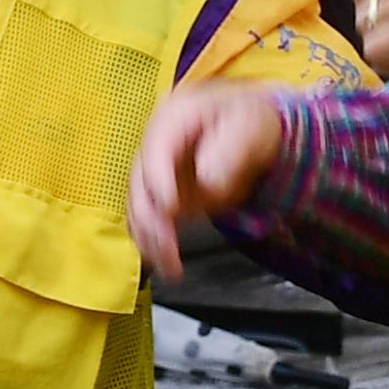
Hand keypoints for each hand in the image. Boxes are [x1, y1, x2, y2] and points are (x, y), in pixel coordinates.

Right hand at [129, 86, 287, 278]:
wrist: (249, 134)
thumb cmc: (248, 124)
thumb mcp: (247, 128)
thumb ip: (228, 151)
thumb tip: (207, 181)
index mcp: (172, 121)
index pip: (156, 151)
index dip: (159, 180)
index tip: (169, 207)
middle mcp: (153, 147)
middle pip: (139, 184)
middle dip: (151, 219)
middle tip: (168, 247)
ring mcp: (153, 173)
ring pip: (139, 208)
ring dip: (150, 238)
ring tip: (169, 266)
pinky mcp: (159, 197)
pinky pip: (148, 221)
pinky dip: (153, 242)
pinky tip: (164, 263)